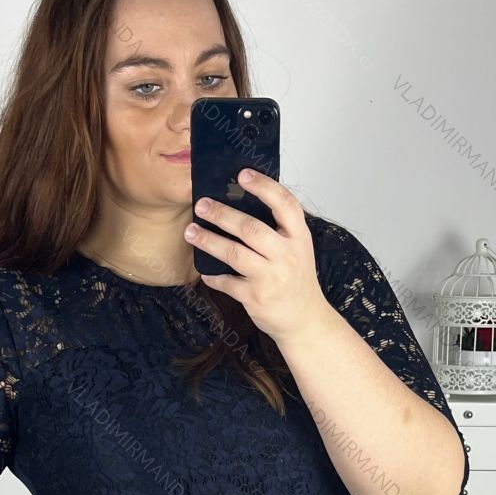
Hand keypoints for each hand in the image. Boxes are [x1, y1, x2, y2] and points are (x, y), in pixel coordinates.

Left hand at [184, 170, 327, 342]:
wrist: (304, 320)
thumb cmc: (296, 280)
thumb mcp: (298, 249)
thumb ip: (280, 229)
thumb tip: (243, 201)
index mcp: (299, 238)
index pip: (285, 204)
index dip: (264, 186)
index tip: (243, 174)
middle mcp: (286, 255)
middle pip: (251, 228)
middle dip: (222, 214)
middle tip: (201, 205)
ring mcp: (271, 278)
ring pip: (234, 254)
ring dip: (209, 241)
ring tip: (191, 231)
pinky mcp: (256, 297)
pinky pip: (227, 282)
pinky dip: (213, 276)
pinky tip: (203, 272)